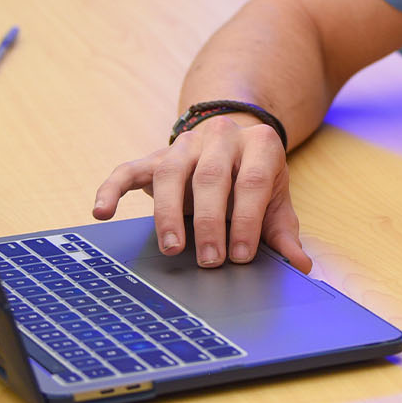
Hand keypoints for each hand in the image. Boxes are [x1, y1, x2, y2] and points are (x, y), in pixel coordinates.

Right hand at [92, 113, 312, 272]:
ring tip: (172, 248)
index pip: (252, 181)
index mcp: (259, 144)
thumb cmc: (255, 179)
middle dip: (210, 222)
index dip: (246, 219)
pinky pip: (127, 169)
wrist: (234, 139)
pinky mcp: (155, 155)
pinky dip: (111, 189)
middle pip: (211, 177)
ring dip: (170, 213)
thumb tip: (300, 266)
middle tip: (210, 261)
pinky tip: (102, 211)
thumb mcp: (276, 199)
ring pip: (171, 172)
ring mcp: (185, 143)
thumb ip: (283, 231)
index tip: (242, 256)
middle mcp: (221, 136)